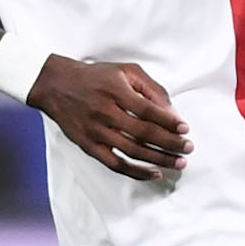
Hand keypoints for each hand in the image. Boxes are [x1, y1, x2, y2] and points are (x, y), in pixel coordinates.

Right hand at [31, 56, 188, 182]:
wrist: (56, 85)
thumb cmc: (96, 77)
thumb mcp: (126, 71)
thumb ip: (152, 88)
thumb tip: (172, 113)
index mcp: (115, 91)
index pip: (147, 110)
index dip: (169, 121)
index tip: (185, 128)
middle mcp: (104, 113)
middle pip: (142, 133)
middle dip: (170, 143)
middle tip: (188, 148)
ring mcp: (95, 132)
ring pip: (131, 151)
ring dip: (158, 159)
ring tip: (179, 163)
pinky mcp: (88, 146)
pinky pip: (114, 164)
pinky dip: (136, 172)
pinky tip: (154, 173)